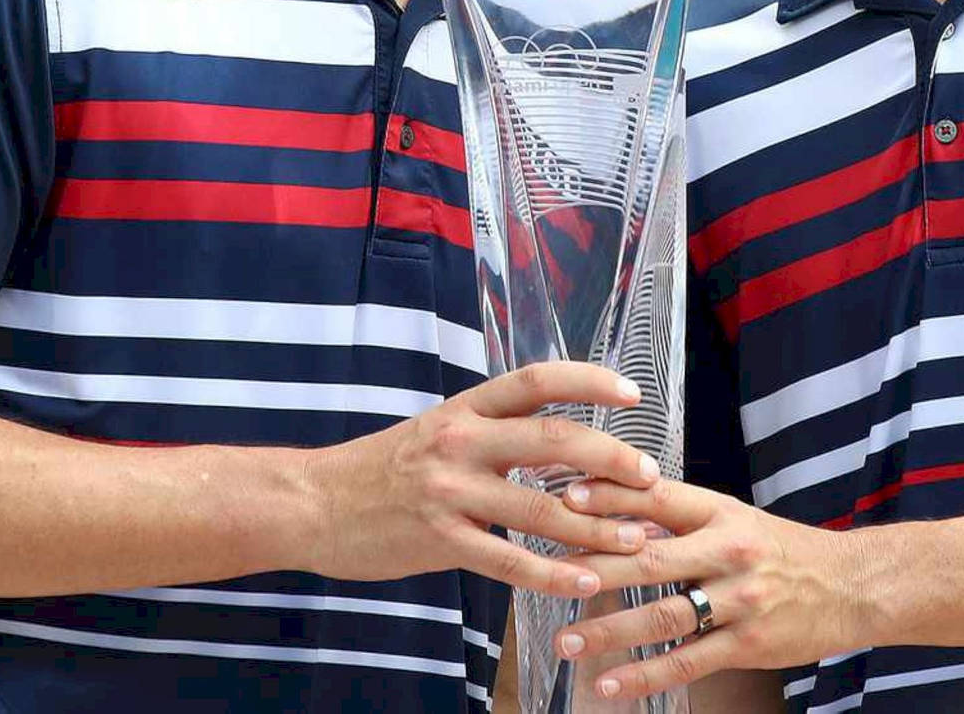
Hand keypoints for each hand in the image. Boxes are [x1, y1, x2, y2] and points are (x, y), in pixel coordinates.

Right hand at [311, 362, 659, 597]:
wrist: (312, 502)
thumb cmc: (382, 469)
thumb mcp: (438, 431)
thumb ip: (493, 432)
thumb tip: (561, 440)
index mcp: (466, 408)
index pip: (536, 380)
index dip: (588, 380)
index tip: (631, 394)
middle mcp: (462, 440)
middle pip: (552, 439)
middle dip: (611, 458)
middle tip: (650, 477)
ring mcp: (450, 490)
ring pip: (539, 506)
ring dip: (595, 527)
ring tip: (636, 542)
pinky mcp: (438, 539)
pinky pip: (508, 560)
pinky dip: (552, 574)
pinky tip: (583, 583)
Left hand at [555, 478, 866, 699]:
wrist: (850, 585)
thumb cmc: (780, 548)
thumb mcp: (733, 516)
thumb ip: (678, 515)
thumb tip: (614, 510)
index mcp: (719, 511)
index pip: (656, 496)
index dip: (609, 497)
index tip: (563, 499)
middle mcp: (727, 550)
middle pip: (650, 558)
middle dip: (595, 568)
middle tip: (549, 577)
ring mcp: (738, 599)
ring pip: (663, 616)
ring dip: (609, 631)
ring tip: (567, 639)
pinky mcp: (747, 642)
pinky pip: (687, 660)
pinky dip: (644, 675)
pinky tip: (610, 683)